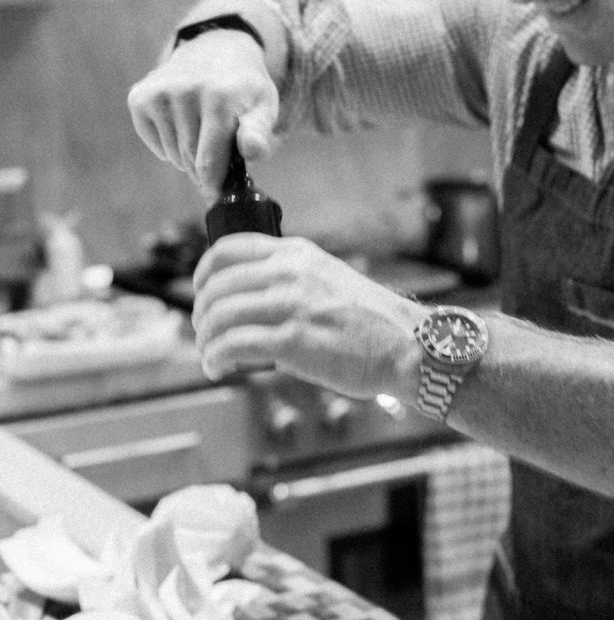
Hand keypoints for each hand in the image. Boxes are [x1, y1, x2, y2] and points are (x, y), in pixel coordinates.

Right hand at [126, 31, 279, 201]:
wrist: (215, 48)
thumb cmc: (243, 89)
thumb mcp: (263, 107)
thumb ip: (259, 133)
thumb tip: (252, 151)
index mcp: (219, 97)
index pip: (209, 162)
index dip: (215, 185)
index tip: (220, 193)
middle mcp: (185, 91)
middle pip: (190, 160)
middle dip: (205, 170)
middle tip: (218, 161)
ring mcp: (159, 92)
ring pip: (172, 154)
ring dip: (187, 157)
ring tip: (202, 134)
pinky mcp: (140, 96)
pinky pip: (154, 143)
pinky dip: (167, 145)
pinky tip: (182, 124)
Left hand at [191, 234, 419, 397]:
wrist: (407, 345)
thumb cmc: (372, 322)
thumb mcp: (328, 279)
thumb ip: (292, 280)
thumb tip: (251, 301)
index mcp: (296, 254)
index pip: (227, 250)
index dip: (203, 274)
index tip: (200, 294)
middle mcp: (289, 273)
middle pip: (216, 286)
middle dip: (201, 314)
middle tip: (203, 334)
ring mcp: (290, 305)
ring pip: (219, 317)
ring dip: (205, 340)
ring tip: (209, 356)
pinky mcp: (293, 341)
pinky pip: (233, 346)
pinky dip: (215, 358)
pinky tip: (217, 368)